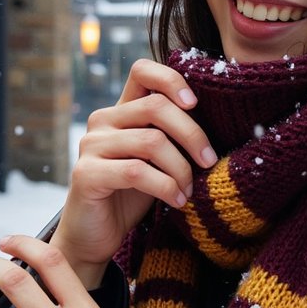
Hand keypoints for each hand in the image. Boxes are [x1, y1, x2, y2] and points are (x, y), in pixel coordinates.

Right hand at [56, 58, 217, 286]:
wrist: (95, 236)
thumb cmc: (133, 195)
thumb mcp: (158, 159)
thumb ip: (173, 134)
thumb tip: (220, 119)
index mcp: (121, 110)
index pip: (142, 71)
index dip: (171, 79)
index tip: (195, 103)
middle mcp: (102, 121)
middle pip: (156, 107)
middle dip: (192, 134)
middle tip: (209, 161)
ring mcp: (91, 145)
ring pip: (152, 142)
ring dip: (181, 169)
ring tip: (190, 190)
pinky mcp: (86, 174)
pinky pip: (137, 172)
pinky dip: (166, 187)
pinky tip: (178, 201)